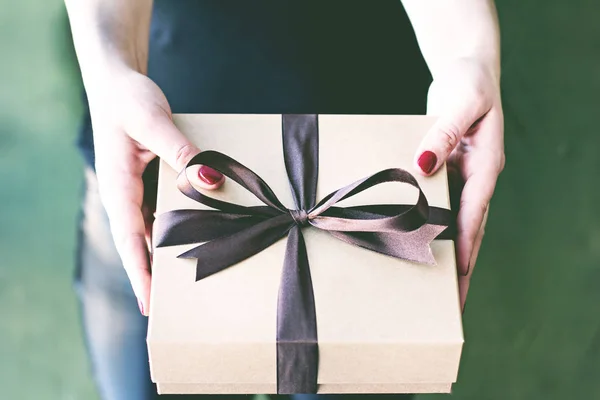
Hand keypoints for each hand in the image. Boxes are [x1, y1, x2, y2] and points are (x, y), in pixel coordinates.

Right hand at [89, 69, 224, 315]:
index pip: (129, 240)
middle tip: (172, 311)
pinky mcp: (147, 182)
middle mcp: (124, 195)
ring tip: (185, 286)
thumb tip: (210, 181)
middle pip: (139, 245)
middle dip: (153, 277)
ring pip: (150, 232)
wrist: (117, 82)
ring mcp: (135, 190)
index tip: (150, 306)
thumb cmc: (128, 99)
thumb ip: (181, 151)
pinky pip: (161, 213)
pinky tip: (191, 239)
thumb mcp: (153, 120)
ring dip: (164, 257)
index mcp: (118, 186)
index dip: (140, 274)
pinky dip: (174, 230)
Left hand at [413, 58, 504, 310]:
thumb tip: (422, 167)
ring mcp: (462, 177)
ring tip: (433, 288)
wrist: (467, 70)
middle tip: (450, 303)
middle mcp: (476, 176)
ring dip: (446, 253)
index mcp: (486, 163)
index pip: (475, 211)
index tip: (459, 273)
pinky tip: (417, 244)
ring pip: (455, 223)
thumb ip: (442, 135)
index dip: (466, 242)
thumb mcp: (460, 102)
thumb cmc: (468, 82)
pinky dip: (431, 227)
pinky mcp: (446, 172)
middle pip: (469, 228)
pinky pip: (439, 205)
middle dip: (461, 265)